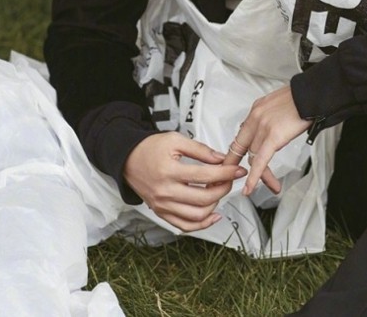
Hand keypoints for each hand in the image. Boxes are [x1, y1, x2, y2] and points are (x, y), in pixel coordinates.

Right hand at [123, 132, 247, 231]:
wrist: (128, 160)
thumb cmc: (150, 148)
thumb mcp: (175, 140)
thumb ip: (200, 150)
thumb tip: (221, 159)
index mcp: (169, 172)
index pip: (205, 176)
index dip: (226, 173)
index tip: (238, 169)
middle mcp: (165, 192)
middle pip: (204, 198)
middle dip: (223, 188)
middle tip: (230, 178)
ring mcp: (163, 206)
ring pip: (197, 215)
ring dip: (215, 204)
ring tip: (219, 190)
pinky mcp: (162, 213)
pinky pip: (185, 226)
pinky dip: (202, 224)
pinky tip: (214, 214)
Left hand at [222, 85, 311, 195]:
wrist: (313, 95)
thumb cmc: (302, 99)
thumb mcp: (278, 104)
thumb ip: (269, 117)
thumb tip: (269, 129)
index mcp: (256, 109)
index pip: (241, 134)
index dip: (236, 151)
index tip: (232, 162)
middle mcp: (256, 117)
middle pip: (243, 147)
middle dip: (237, 166)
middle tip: (234, 178)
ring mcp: (263, 127)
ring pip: (253, 157)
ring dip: (259, 175)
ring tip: (271, 185)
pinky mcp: (273, 136)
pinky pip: (260, 161)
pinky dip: (254, 177)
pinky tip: (250, 187)